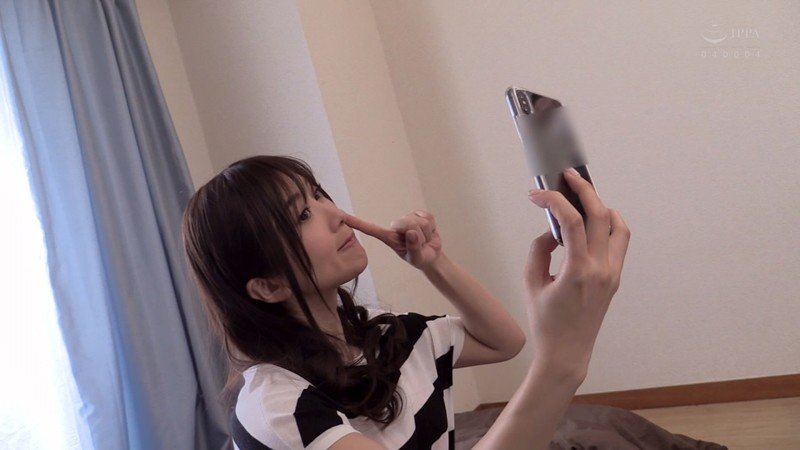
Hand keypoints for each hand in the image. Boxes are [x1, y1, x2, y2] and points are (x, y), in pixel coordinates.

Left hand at [345, 210, 442, 270]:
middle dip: (417, 234)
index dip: (358, 223)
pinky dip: (431, 227)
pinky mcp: (419, 214)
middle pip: (406, 223)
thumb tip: (410, 232)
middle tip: (419, 243)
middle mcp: (395, 226)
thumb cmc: (420, 258)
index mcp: (389, 237)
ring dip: (425, 233)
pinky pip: (427, 217)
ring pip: (418, 221)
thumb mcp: (417, 258)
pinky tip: (428, 232)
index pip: (371, 229)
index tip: (344, 217)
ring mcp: (407, 218)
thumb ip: (413, 248)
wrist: (432, 255)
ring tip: (423, 240)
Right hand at [524, 169, 629, 378]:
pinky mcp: (615, 277)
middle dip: (583, 190)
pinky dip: (609, 224)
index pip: (570, 221)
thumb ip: (539, 249)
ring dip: (600, 206)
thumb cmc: (546, 322)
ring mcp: (612, 273)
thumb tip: (552, 231)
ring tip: (582, 197)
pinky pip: (619, 241)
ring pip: (617, 225)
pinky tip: (593, 220)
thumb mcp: (531, 283)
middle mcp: (601, 269)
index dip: (553, 201)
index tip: (536, 195)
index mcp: (578, 271)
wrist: (567, 352)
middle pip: (599, 215)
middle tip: (567, 177)